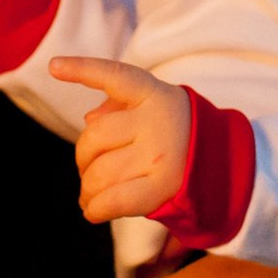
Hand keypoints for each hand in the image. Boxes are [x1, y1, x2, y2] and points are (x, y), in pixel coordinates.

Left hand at [49, 56, 192, 220]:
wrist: (223, 165)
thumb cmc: (175, 134)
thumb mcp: (154, 108)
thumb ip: (120, 106)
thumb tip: (90, 118)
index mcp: (154, 94)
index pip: (115, 76)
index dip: (83, 70)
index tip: (54, 67)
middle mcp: (157, 121)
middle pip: (93, 138)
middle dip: (83, 159)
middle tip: (88, 170)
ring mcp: (160, 154)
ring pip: (99, 173)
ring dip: (87, 189)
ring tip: (90, 195)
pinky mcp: (162, 187)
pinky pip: (113, 200)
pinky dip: (95, 208)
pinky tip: (91, 210)